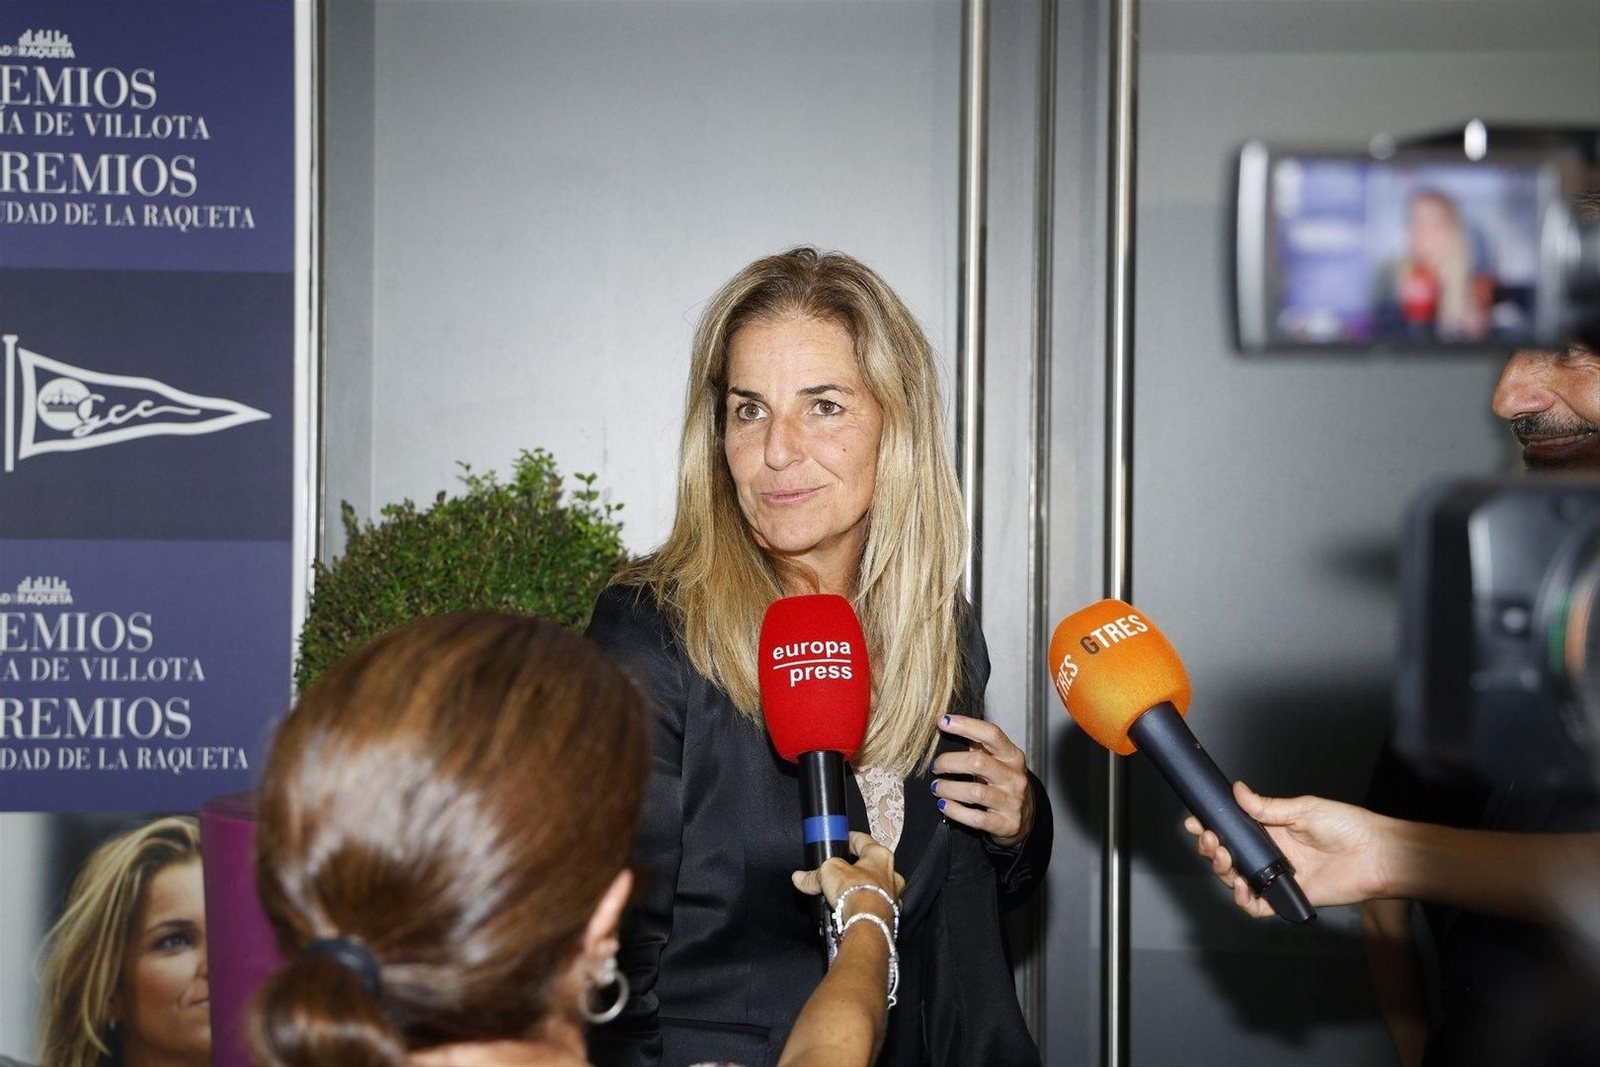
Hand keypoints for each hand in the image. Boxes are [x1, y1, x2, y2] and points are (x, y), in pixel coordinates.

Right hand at [792, 832, 904, 920]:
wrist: (868, 922)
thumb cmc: (857, 892)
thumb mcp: (828, 872)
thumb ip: (813, 874)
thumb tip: (801, 877)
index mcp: (880, 856)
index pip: (864, 840)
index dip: (850, 838)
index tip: (843, 839)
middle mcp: (891, 875)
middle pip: (870, 865)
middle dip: (854, 868)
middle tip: (840, 870)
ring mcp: (892, 896)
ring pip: (874, 887)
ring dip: (860, 889)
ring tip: (842, 894)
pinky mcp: (889, 914)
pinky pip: (874, 907)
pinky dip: (863, 907)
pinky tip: (850, 910)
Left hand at [931, 713, 1034, 847]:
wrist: (1025, 818)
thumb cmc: (1003, 782)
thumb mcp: (997, 760)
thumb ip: (977, 744)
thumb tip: (944, 723)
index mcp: (1012, 756)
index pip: (991, 734)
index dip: (966, 725)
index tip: (942, 721)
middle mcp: (1014, 777)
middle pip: (978, 762)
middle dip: (950, 762)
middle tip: (935, 766)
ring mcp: (1012, 802)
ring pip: (975, 793)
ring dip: (949, 788)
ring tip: (936, 787)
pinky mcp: (1006, 824)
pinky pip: (976, 818)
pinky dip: (955, 811)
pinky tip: (944, 805)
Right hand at [1184, 781, 1392, 916]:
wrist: (1376, 854)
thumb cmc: (1348, 827)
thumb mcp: (1303, 809)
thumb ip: (1267, 806)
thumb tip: (1238, 791)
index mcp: (1272, 829)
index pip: (1233, 829)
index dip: (1212, 826)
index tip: (1197, 821)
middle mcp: (1272, 854)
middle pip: (1230, 856)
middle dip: (1212, 848)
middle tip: (1209, 840)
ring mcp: (1278, 877)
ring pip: (1237, 880)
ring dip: (1223, 870)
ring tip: (1224, 858)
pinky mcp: (1289, 897)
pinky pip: (1259, 906)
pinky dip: (1245, 900)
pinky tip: (1242, 887)